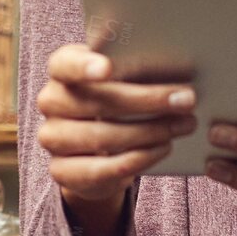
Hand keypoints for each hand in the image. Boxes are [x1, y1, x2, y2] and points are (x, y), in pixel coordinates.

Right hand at [36, 42, 194, 235]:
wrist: (96, 147)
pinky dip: (139, 159)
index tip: (108, 68)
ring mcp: (51, 138)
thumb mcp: (122, 79)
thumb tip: (175, 77)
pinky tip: (163, 148)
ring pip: (103, 137)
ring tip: (183, 125)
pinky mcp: (61, 170)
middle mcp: (50, 101)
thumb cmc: (116, 99)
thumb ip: (136, 71)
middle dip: (147, 101)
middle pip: (97, 102)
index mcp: (61, 69)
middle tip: (186, 100)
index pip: (66, 64)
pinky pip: (103, 169)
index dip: (85, 66)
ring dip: (150, 132)